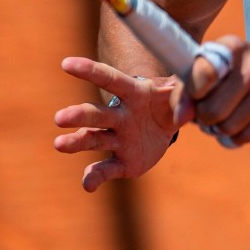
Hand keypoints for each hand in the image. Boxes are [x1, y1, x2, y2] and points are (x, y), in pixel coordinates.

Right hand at [53, 57, 188, 191]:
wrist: (167, 124)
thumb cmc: (170, 100)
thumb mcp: (182, 91)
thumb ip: (185, 91)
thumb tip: (191, 101)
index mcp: (134, 93)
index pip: (111, 79)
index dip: (90, 71)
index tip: (66, 63)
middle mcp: (120, 116)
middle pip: (96, 114)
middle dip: (79, 116)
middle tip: (60, 118)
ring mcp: (118, 139)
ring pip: (94, 139)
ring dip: (77, 143)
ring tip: (59, 144)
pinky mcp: (123, 162)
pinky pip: (106, 170)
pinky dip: (95, 177)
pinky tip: (87, 186)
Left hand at [187, 35, 249, 145]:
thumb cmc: (231, 69)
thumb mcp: (207, 66)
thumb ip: (185, 89)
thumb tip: (180, 118)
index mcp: (233, 47)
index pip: (204, 75)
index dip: (192, 94)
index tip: (195, 95)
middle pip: (214, 111)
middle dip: (202, 117)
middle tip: (204, 112)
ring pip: (228, 128)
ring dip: (217, 129)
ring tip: (219, 118)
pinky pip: (245, 137)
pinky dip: (233, 137)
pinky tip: (234, 125)